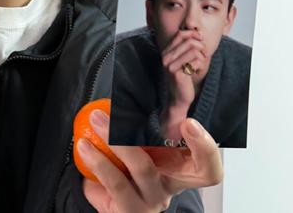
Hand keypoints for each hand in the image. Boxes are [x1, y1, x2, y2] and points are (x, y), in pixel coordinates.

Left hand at [77, 110, 221, 212]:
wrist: (104, 203)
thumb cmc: (122, 170)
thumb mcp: (134, 148)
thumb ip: (137, 128)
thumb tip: (125, 91)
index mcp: (178, 170)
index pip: (208, 166)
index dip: (206, 147)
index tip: (189, 122)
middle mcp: (169, 188)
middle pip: (194, 172)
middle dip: (190, 143)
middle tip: (156, 119)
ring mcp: (151, 202)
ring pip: (144, 168)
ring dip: (117, 139)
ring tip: (96, 120)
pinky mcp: (128, 211)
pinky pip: (115, 183)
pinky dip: (97, 159)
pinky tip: (84, 145)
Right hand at [161, 30, 207, 107]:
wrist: (179, 98)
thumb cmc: (185, 78)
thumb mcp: (185, 60)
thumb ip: (188, 46)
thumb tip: (198, 32)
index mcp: (166, 52)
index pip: (180, 34)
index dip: (193, 35)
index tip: (200, 42)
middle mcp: (166, 57)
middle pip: (190, 42)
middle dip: (201, 48)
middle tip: (203, 56)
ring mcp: (170, 65)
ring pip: (194, 51)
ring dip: (202, 58)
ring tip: (199, 65)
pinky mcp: (176, 73)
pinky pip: (196, 62)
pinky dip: (201, 66)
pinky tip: (197, 71)